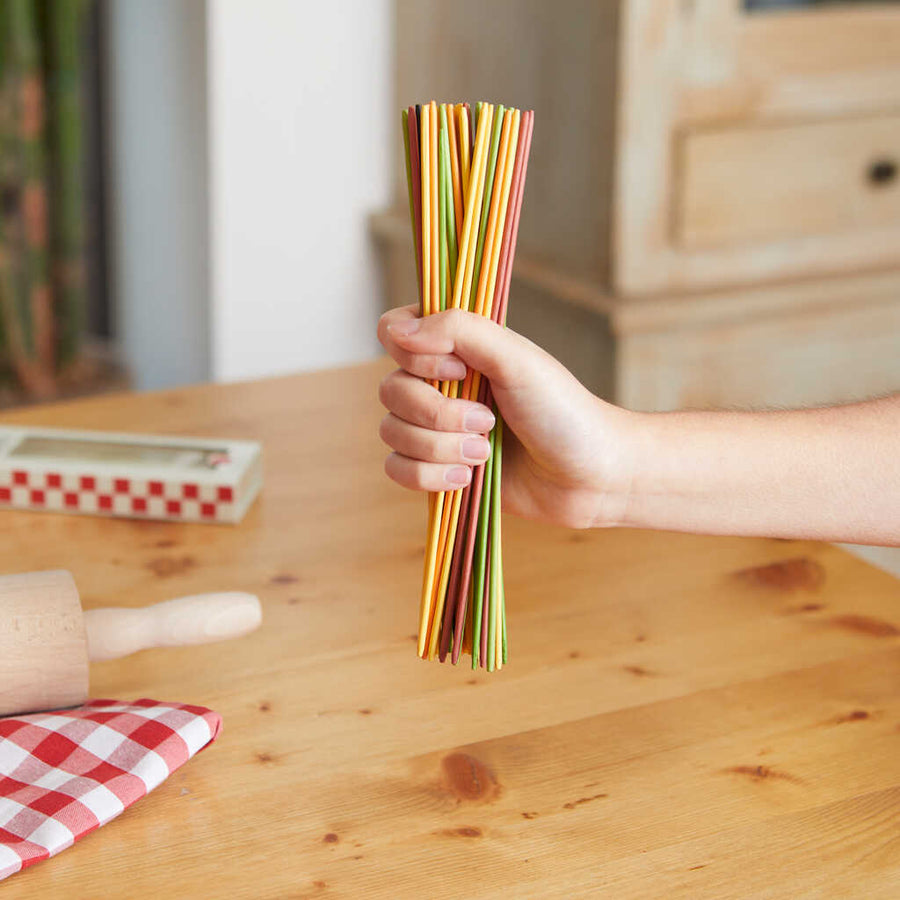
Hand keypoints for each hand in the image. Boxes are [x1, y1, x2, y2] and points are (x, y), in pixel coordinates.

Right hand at [377, 305, 633, 527]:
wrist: (589, 477)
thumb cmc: (563, 412)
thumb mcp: (516, 359)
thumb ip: (458, 330)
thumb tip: (396, 332)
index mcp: (458, 347)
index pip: (393, 331)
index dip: (414, 356)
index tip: (459, 372)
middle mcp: (440, 384)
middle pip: (390, 389)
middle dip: (437, 414)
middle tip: (489, 422)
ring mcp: (436, 427)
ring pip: (391, 432)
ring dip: (439, 448)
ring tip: (485, 453)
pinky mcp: (437, 468)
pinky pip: (397, 469)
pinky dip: (429, 476)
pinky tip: (468, 478)